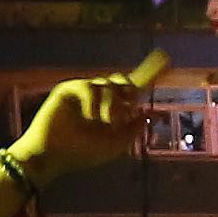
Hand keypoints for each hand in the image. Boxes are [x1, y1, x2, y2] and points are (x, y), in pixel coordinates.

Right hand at [12, 48, 173, 179]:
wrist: (52, 157)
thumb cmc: (80, 155)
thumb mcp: (115, 145)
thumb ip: (133, 130)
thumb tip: (147, 114)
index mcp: (108, 112)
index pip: (128, 91)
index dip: (147, 75)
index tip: (164, 59)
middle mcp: (96, 100)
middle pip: (119, 80)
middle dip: (128, 89)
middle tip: (130, 104)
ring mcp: (81, 94)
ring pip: (106, 84)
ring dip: (112, 103)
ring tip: (107, 122)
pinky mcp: (66, 90)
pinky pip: (88, 86)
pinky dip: (93, 101)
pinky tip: (91, 116)